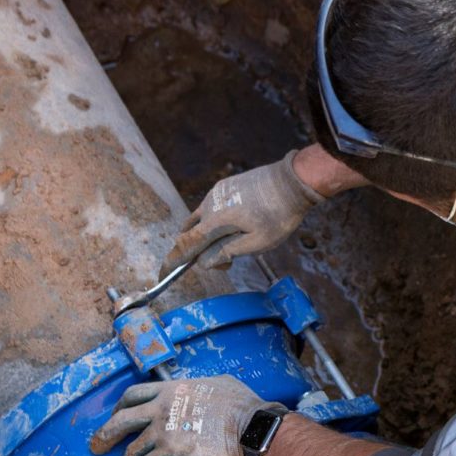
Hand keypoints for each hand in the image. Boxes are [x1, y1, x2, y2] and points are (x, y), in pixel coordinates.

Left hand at [89, 375, 282, 455]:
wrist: (252, 428)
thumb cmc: (244, 407)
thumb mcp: (221, 384)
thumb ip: (202, 388)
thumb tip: (203, 391)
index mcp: (173, 389)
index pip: (135, 394)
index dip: (120, 407)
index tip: (116, 416)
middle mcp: (162, 407)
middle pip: (121, 420)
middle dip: (105, 434)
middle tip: (97, 446)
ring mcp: (164, 429)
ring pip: (131, 450)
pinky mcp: (171, 452)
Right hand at [160, 150, 321, 276]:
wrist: (291, 182)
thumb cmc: (278, 215)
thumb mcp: (257, 243)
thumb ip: (228, 252)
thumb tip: (205, 262)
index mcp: (216, 221)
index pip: (186, 244)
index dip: (174, 260)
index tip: (164, 273)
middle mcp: (209, 205)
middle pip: (190, 234)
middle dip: (199, 252)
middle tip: (227, 262)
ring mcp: (216, 193)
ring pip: (200, 220)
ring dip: (209, 237)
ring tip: (237, 243)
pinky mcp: (224, 187)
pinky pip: (210, 208)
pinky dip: (215, 223)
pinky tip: (239, 226)